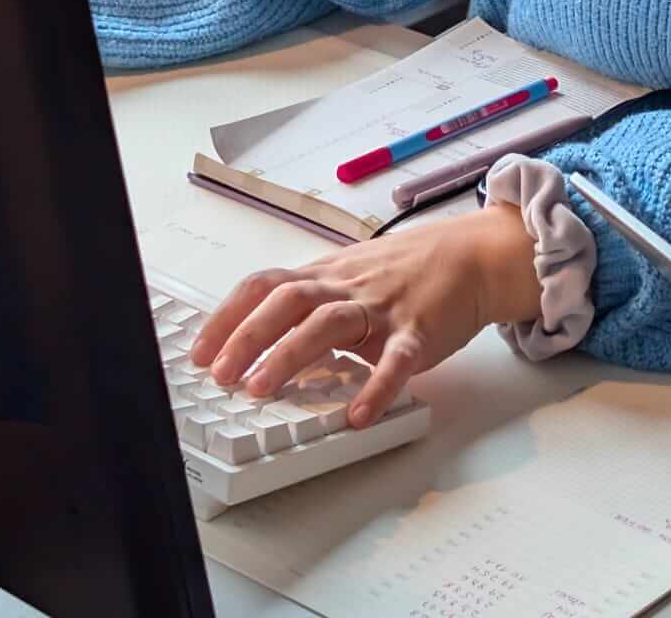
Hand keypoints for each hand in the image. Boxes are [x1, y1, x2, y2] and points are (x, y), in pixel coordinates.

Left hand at [189, 203, 542, 426]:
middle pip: (288, 301)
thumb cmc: (408, 270)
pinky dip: (376, 387)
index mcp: (327, 276)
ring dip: (290, 356)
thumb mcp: (350, 275)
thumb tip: (258, 333)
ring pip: (330, 324)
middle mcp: (348, 288)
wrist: (472, 256)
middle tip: (219, 376)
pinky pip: (396, 359)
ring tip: (262, 391)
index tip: (198, 351)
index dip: (228, 316)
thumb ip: (311, 301)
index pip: (265, 285)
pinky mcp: (419, 331)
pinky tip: (358, 415)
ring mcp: (382, 308)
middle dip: (247, 337)